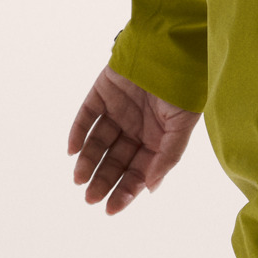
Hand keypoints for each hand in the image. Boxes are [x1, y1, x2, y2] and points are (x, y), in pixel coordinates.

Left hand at [68, 65, 199, 213]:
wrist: (172, 49)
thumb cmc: (183, 88)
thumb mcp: (182, 127)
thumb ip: (167, 157)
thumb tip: (149, 188)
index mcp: (156, 138)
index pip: (137, 171)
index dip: (125, 190)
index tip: (111, 208)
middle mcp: (135, 127)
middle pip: (115, 160)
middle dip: (103, 180)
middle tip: (90, 197)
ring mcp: (118, 110)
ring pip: (98, 142)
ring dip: (88, 161)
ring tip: (79, 179)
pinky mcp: (103, 92)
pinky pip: (86, 116)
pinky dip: (78, 133)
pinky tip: (73, 150)